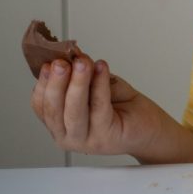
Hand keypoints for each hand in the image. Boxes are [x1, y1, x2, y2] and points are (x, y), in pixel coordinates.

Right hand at [30, 55, 167, 158]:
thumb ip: (84, 76)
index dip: (43, 83)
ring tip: (82, 62)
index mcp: (60, 125)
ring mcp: (86, 139)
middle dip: (56, 82)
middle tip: (62, 61)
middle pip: (54, 110)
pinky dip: (99, 85)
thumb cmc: (124, 108)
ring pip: (74, 110)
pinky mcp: (106, 136)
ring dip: (77, 83)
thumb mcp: (98, 87)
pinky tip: (101, 68)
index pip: (41, 106)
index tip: (49, 62)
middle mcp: (68, 136)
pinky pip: (99, 107)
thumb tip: (73, 54)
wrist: (151, 129)